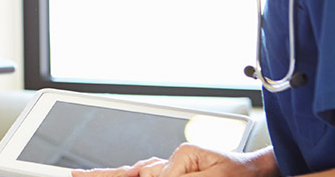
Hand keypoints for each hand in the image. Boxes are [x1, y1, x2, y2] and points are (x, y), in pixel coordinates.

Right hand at [73, 145, 276, 176]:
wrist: (259, 171)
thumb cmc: (240, 174)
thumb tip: (152, 176)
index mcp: (180, 158)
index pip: (145, 174)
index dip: (116, 176)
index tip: (82, 174)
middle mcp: (173, 162)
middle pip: (133, 172)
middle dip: (104, 174)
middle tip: (75, 174)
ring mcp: (175, 168)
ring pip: (140, 173)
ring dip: (115, 174)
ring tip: (88, 174)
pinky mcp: (180, 173)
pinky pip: (152, 174)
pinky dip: (137, 174)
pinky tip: (122, 174)